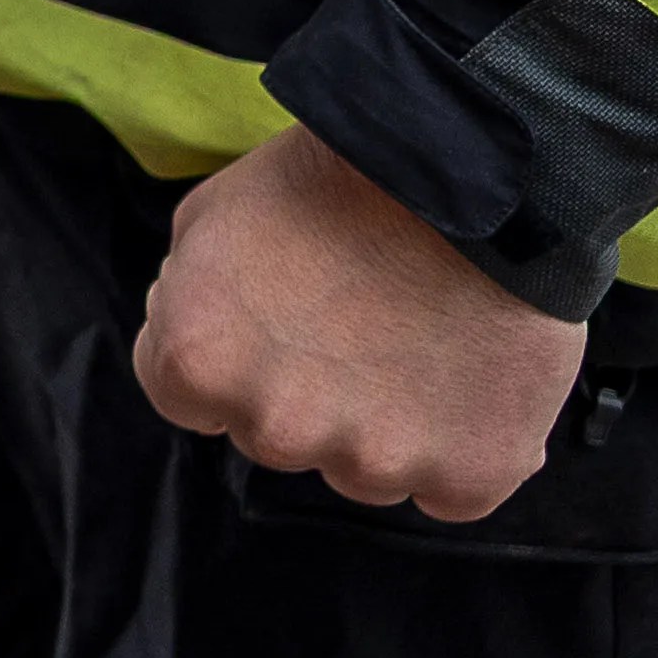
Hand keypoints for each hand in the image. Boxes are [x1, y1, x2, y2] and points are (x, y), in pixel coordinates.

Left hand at [130, 127, 583, 520]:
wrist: (474, 169)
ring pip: (362, 468)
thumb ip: (188, 295)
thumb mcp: (213, 212)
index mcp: (200, 360)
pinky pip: (448, 488)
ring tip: (418, 336)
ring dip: (380, 424)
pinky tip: (471, 379)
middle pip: (275, 435)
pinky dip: (459, 449)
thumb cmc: (335, 178)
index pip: (182, 398)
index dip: (228, 353)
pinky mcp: (466, 476)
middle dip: (300, 390)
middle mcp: (277, 426)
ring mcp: (374, 461)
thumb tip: (189, 343)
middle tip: (353, 315)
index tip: (271, 318)